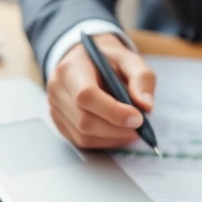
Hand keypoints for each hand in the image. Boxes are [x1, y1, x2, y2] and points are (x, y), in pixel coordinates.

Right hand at [46, 34, 155, 148]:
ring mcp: (55, 108)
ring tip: (131, 130)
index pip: (86, 95)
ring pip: (83, 135)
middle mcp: (57, 89)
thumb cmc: (107, 60)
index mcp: (72, 68)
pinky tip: (118, 133)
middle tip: (139, 128)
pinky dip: (105, 141)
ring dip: (113, 138)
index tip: (138, 118)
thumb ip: (141, 78)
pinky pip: (81, 141)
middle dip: (117, 129)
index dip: (113, 111)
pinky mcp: (60, 123)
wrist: (84, 60)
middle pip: (85, 120)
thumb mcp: (129, 59)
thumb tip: (146, 107)